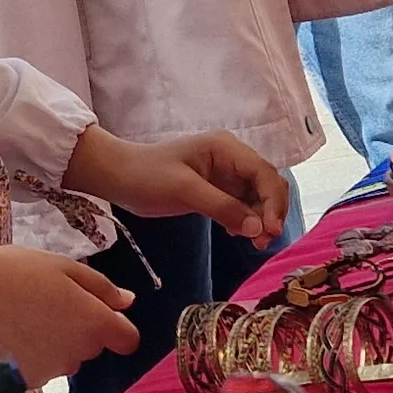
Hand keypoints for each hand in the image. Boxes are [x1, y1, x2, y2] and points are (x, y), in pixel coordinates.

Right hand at [0, 241, 136, 381]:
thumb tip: (127, 302)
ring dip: (55, 344)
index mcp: (93, 323)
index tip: (95, 312)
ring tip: (25, 317)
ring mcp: (51, 371)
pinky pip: (41, 369)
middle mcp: (78, 354)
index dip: (116, 326)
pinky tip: (11, 334)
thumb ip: (101, 288)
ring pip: (65, 359)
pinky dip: (31, 356)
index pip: (127, 340)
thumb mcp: (63, 266)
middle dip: (79, 329)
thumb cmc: (15, 271)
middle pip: (91, 347)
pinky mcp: (25, 381)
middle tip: (48, 302)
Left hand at [62, 127, 289, 245]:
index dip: (273, 202)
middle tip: (263, 241)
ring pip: (257, 198)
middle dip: (271, 212)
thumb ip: (222, 207)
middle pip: (267, 185)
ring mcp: (226, 175)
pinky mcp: (217, 190)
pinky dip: (246, 221)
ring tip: (253, 243)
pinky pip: (242, 206)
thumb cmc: (147, 176)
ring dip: (261, 220)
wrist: (119, 177)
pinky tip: (237, 234)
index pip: (265, 173)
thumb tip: (257, 228)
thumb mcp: (184, 190)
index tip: (271, 230)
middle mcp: (232, 158)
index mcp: (227, 148)